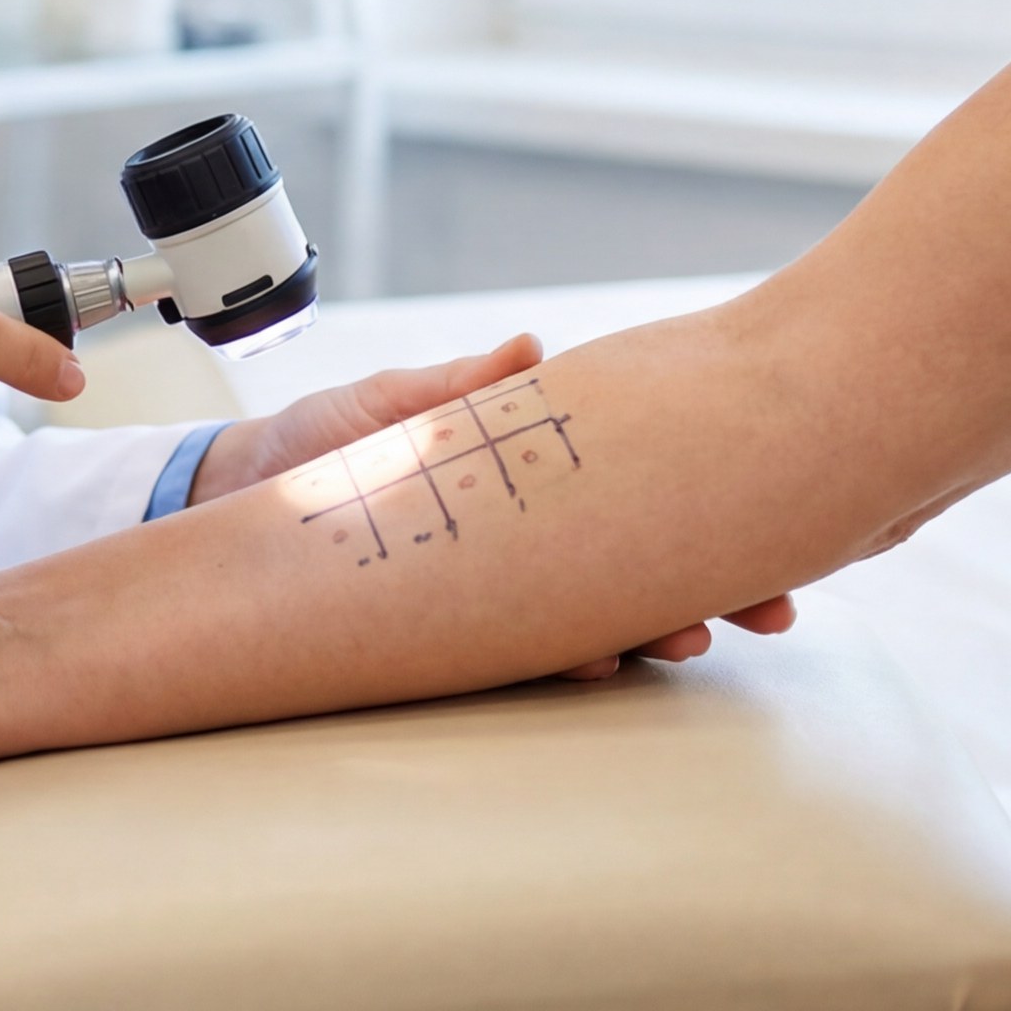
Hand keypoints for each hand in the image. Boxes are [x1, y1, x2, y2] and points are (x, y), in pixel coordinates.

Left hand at [181, 330, 796, 680]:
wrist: (240, 504)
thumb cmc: (321, 449)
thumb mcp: (390, 408)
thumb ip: (462, 390)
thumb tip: (529, 347)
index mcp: (541, 481)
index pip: (646, 494)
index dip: (711, 510)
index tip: (770, 522)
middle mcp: (536, 543)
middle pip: (648, 564)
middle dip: (716, 586)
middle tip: (770, 609)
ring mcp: (504, 592)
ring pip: (603, 615)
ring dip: (652, 629)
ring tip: (690, 638)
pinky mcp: (459, 634)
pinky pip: (529, 654)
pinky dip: (569, 659)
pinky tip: (602, 662)